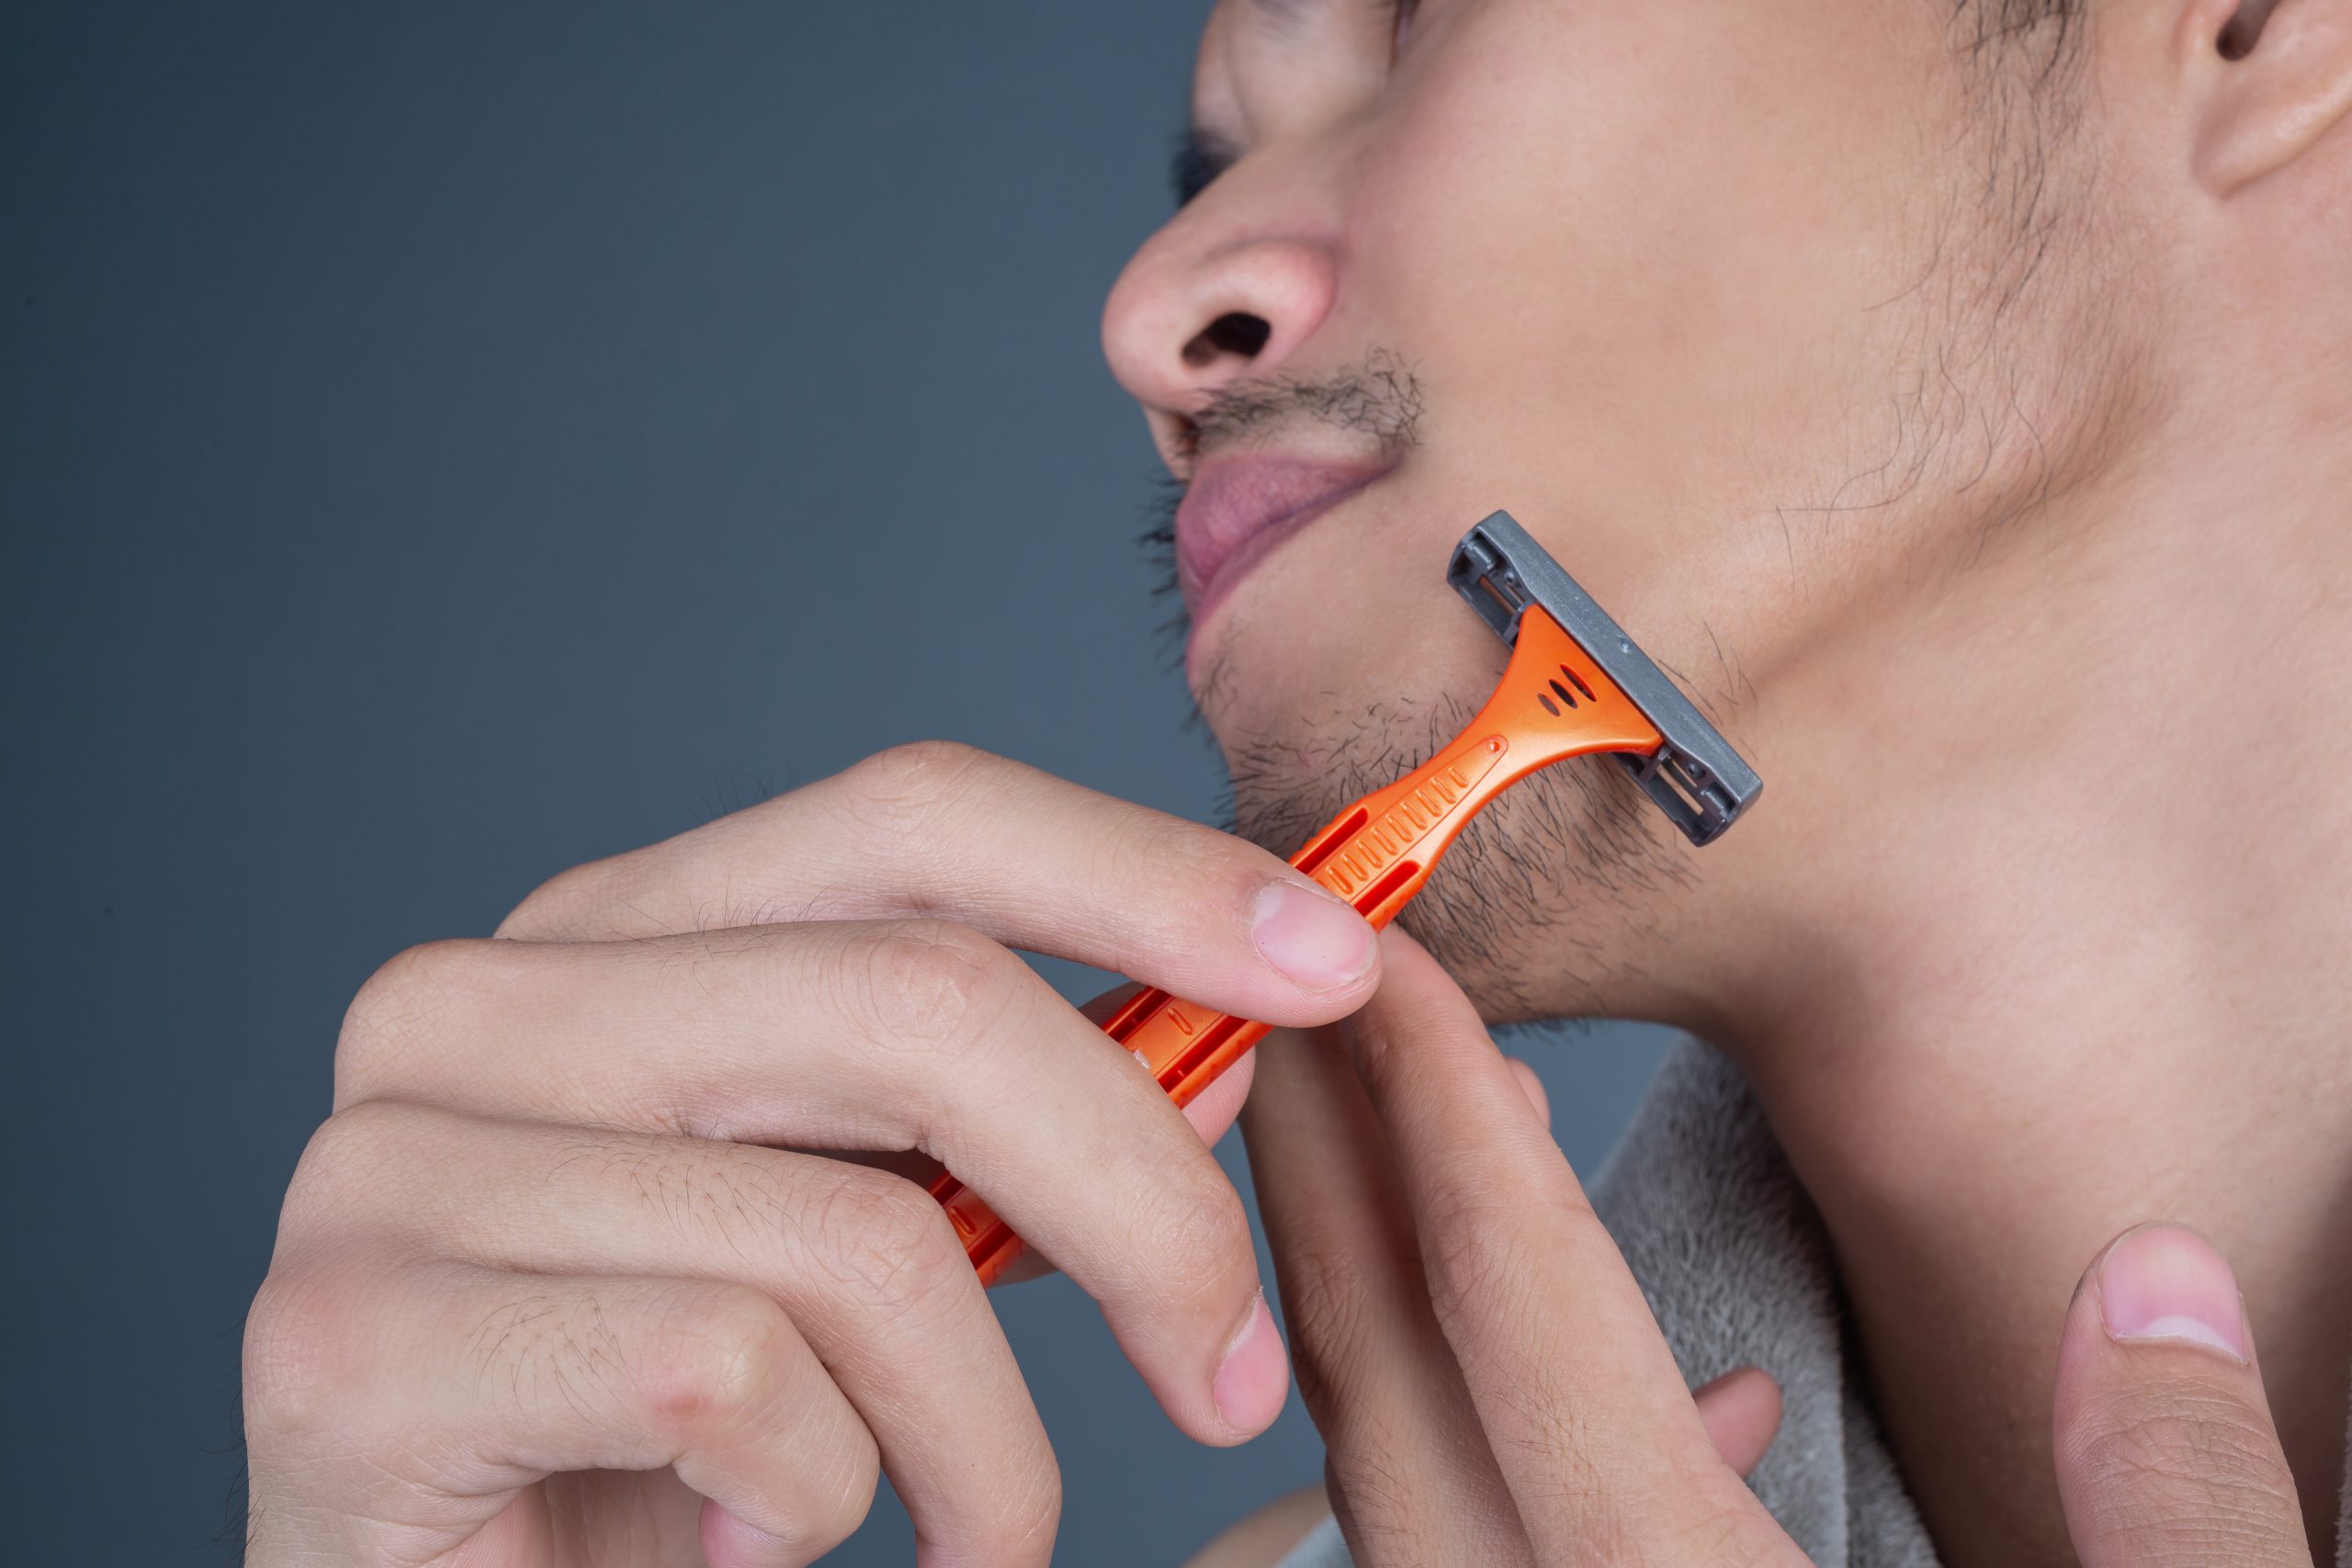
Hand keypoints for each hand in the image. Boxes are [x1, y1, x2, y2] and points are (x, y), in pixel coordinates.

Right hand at [242, 741, 1381, 1567]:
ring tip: (979, 1529)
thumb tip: (1215, 1061)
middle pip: (919, 1002)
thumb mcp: (861, 1238)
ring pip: (852, 1232)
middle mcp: (475, 1002)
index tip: (1332, 965)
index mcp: (607, 937)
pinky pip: (730, 1380)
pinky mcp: (348, 1342)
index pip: (910, 816)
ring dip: (990, 1437)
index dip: (1143, 873)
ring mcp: (389, 1163)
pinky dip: (822, 1502)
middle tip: (1233, 1373)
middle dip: (1145, 1205)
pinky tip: (761, 1549)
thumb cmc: (672, 1440)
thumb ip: (996, 1133)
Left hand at [1244, 928, 2319, 1565]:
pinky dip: (1490, 1463)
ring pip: (1392, 1500)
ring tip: (1393, 1147)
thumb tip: (2155, 1290)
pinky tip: (1640, 1401)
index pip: (1533, 1336)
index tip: (1398, 983)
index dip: (1455, 1136)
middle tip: (1300, 1005)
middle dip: (1336, 1184)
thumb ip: (2183, 1517)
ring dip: (1374, 1309)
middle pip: (1396, 1401)